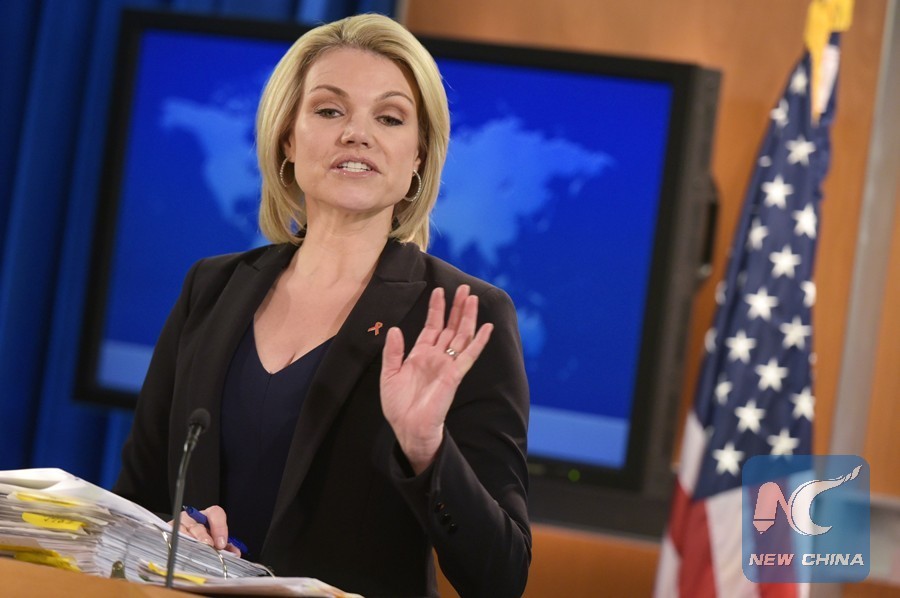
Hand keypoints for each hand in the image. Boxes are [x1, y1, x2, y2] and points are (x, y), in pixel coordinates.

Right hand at [171, 506, 240, 555]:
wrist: (181, 542)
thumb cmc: (201, 539)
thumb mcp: (214, 540)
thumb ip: (226, 546)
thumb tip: (235, 553)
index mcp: (207, 516)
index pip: (215, 513)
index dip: (220, 527)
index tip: (222, 543)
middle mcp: (192, 518)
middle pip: (198, 525)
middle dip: (203, 537)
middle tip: (209, 547)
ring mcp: (178, 524)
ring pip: (183, 531)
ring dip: (190, 543)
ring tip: (195, 552)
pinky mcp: (167, 533)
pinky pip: (171, 538)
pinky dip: (177, 546)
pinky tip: (182, 553)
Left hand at [380, 285, 492, 473]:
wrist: (408, 427)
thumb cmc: (398, 406)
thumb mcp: (389, 374)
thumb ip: (392, 352)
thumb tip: (394, 329)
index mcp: (420, 355)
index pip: (432, 326)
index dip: (436, 308)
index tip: (438, 291)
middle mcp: (436, 356)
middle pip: (450, 326)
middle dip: (456, 307)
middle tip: (463, 288)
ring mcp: (447, 364)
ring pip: (461, 335)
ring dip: (467, 317)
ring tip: (472, 298)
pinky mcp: (455, 375)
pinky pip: (469, 354)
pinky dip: (479, 341)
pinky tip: (487, 327)